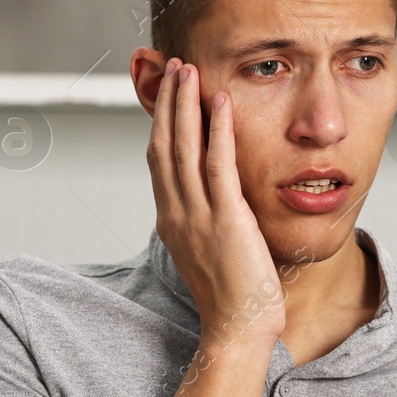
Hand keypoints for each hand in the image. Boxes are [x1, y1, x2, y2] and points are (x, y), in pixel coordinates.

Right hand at [147, 57, 284, 350]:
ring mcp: (198, 216)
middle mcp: (177, 214)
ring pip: (184, 149)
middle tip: (172, 67)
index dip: (161, 124)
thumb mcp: (209, 251)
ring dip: (185, 105)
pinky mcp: (226, 220)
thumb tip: (212, 201)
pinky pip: (218, 165)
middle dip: (167, 104)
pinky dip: (217, 130)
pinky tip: (220, 103)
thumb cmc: (232, 297)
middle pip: (164, 146)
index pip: (159, 162)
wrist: (237, 329)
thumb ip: (205, 222)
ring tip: (188, 71)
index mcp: (171, 221)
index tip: (166, 94)